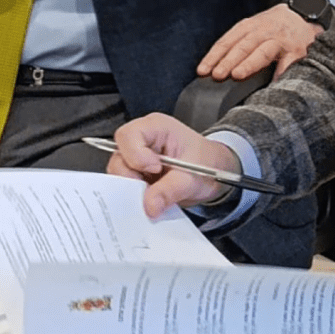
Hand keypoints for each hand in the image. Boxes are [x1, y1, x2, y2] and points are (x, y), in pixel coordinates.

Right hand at [107, 113, 238, 217]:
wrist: (215, 173)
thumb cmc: (207, 163)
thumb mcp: (193, 177)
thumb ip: (171, 190)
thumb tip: (150, 205)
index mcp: (156, 127)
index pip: (129, 136)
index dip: (136, 156)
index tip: (155, 169)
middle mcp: (142, 140)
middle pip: (119, 157)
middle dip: (132, 178)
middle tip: (150, 189)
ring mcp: (137, 157)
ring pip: (119, 174)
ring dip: (133, 189)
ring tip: (154, 195)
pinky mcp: (137, 174)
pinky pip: (125, 186)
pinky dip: (135, 196)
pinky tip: (150, 200)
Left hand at [196, 3, 321, 80]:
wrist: (306, 13)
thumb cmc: (275, 26)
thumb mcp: (255, 27)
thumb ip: (239, 43)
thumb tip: (216, 68)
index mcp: (250, 26)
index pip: (227, 41)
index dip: (214, 56)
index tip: (203, 71)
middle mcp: (264, 31)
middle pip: (243, 46)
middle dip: (228, 61)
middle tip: (217, 75)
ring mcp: (281, 41)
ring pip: (263, 52)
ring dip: (249, 63)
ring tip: (237, 75)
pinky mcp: (298, 51)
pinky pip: (288, 64)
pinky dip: (280, 74)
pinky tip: (271, 84)